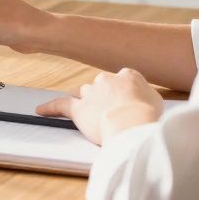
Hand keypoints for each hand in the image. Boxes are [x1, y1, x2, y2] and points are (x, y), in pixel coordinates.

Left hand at [36, 68, 163, 144]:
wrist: (132, 124)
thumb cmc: (148, 116)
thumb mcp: (157, 102)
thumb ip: (147, 97)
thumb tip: (144, 100)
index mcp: (128, 75)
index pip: (124, 80)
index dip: (125, 94)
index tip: (129, 104)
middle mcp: (107, 79)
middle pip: (103, 86)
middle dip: (107, 99)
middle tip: (116, 115)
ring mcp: (91, 93)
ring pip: (86, 94)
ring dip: (90, 105)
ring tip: (95, 118)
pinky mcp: (78, 109)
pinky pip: (61, 105)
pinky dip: (50, 108)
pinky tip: (41, 110)